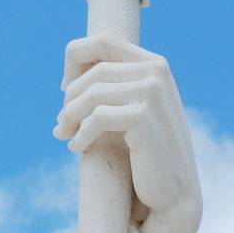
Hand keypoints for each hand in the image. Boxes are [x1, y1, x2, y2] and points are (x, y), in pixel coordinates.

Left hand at [53, 34, 201, 232]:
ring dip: (68, 117)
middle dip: (68, 99)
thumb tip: (65, 79)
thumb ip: (110, 87)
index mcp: (153, 64)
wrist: (174, 192)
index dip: (73, 59)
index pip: (101, 40)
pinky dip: (80, 134)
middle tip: (60, 125)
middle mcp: (156, 71)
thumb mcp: (130, 109)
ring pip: (89, 94)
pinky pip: (95, 117)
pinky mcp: (144, 116)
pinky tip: (76, 148)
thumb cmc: (146, 151)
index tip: (64, 88)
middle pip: (90, 72)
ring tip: (62, 135)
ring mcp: (153, 92)